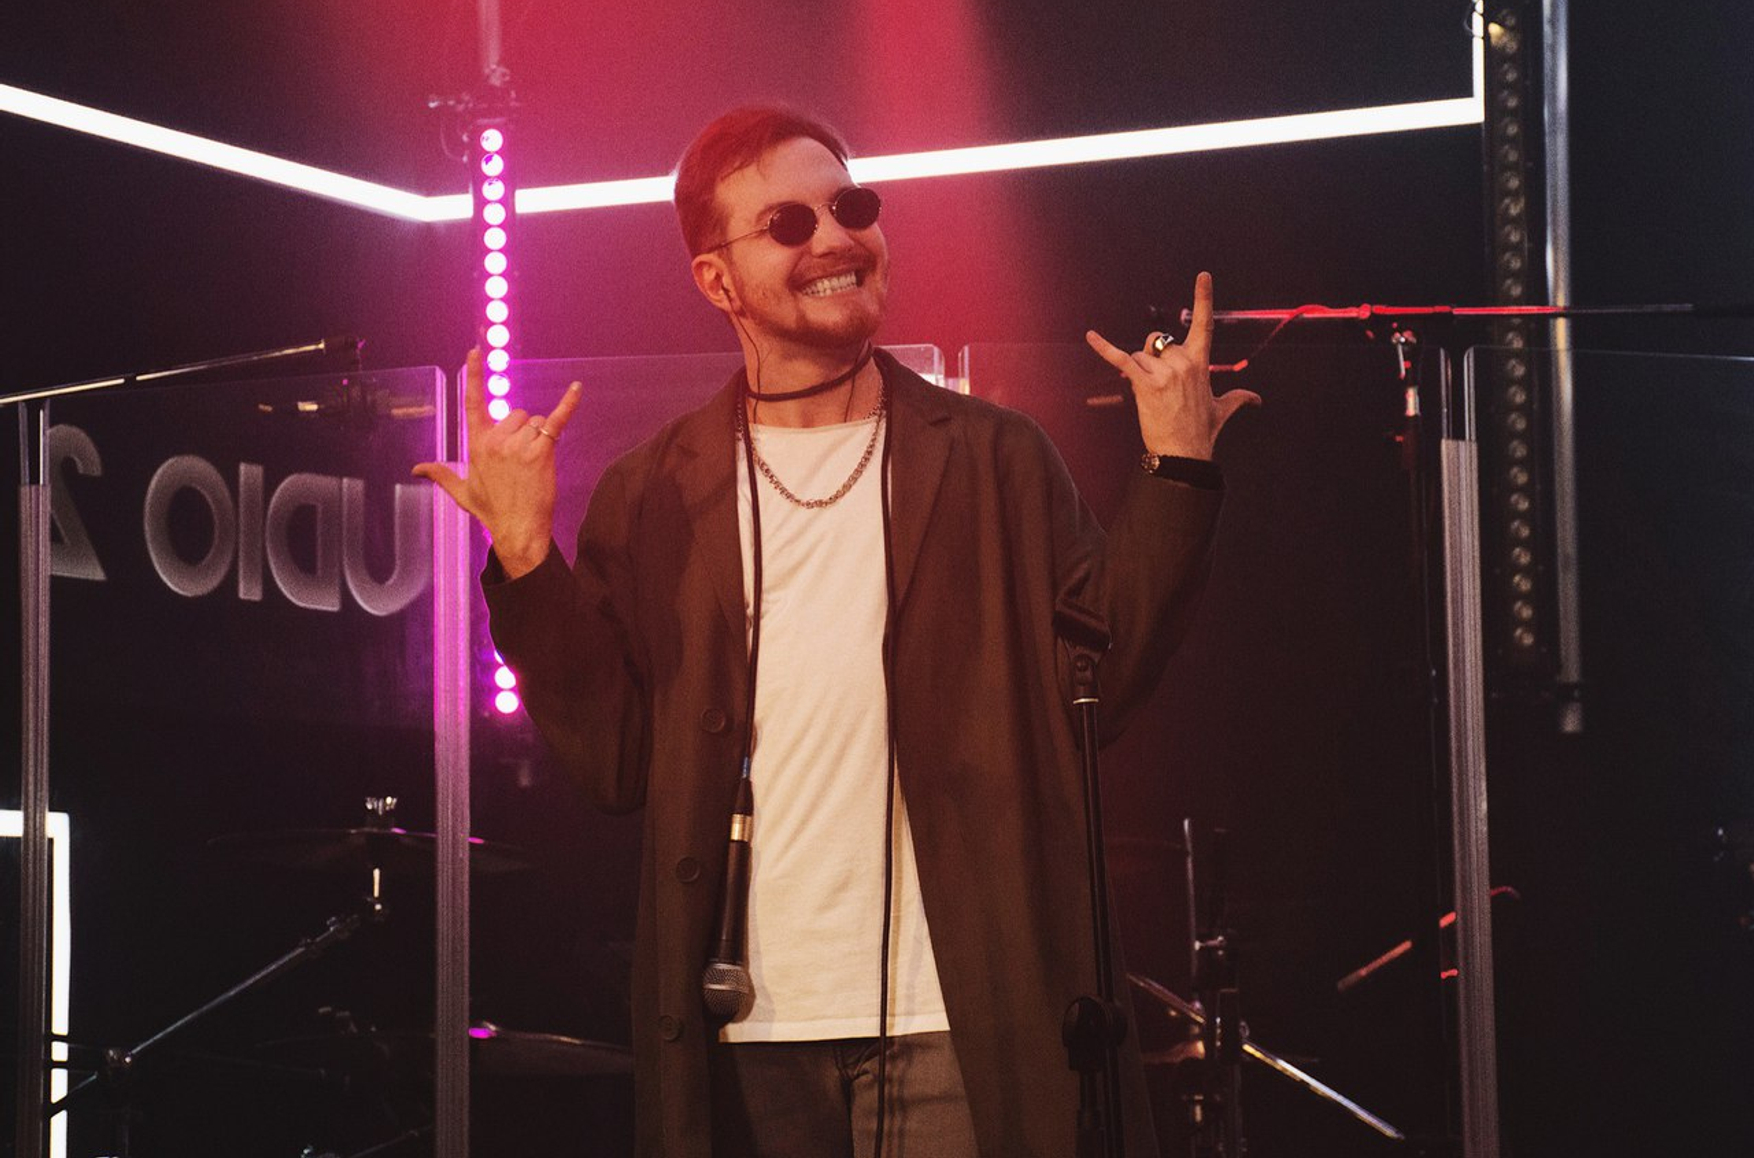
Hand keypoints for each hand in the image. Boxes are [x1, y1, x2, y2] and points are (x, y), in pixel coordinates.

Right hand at [412, 348, 582, 577]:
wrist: (517, 530)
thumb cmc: (491, 511)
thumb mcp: (461, 492)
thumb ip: (440, 474)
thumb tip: (416, 468)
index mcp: (477, 444)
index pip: (473, 402)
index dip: (473, 376)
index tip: (475, 352)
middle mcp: (496, 440)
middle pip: (517, 414)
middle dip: (523, 431)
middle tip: (521, 461)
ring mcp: (519, 444)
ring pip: (537, 423)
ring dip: (540, 438)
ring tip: (533, 466)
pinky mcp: (541, 450)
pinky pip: (557, 420)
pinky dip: (568, 403)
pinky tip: (577, 388)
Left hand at [1085, 271, 1259, 461]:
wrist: (1185, 454)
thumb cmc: (1202, 432)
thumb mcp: (1223, 410)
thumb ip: (1239, 398)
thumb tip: (1257, 399)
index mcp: (1201, 362)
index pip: (1204, 323)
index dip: (1203, 298)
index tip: (1203, 276)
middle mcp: (1183, 361)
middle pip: (1157, 342)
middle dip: (1153, 359)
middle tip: (1160, 386)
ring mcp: (1164, 372)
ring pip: (1140, 355)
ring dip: (1139, 371)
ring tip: (1152, 395)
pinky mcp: (1144, 383)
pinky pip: (1120, 359)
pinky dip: (1103, 347)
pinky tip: (1090, 335)